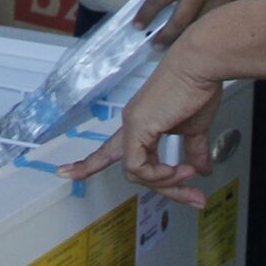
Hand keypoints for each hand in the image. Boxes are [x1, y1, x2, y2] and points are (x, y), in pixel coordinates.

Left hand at [59, 51, 223, 205]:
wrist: (201, 66)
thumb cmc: (197, 87)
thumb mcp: (195, 127)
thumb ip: (194, 151)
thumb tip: (201, 170)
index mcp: (140, 124)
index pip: (108, 150)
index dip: (88, 165)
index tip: (64, 173)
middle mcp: (131, 124)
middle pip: (132, 170)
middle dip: (165, 188)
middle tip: (194, 198)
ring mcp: (132, 125)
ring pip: (136, 173)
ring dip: (167, 182)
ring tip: (189, 174)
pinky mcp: (138, 126)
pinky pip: (138, 167)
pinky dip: (160, 175)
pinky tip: (177, 170)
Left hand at [135, 0, 255, 44]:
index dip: (147, 13)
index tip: (137, 26)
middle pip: (181, 19)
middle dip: (165, 35)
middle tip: (154, 45)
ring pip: (197, 26)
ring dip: (182, 39)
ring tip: (171, 47)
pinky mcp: (232, 6)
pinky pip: (211, 25)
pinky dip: (199, 33)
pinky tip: (191, 38)